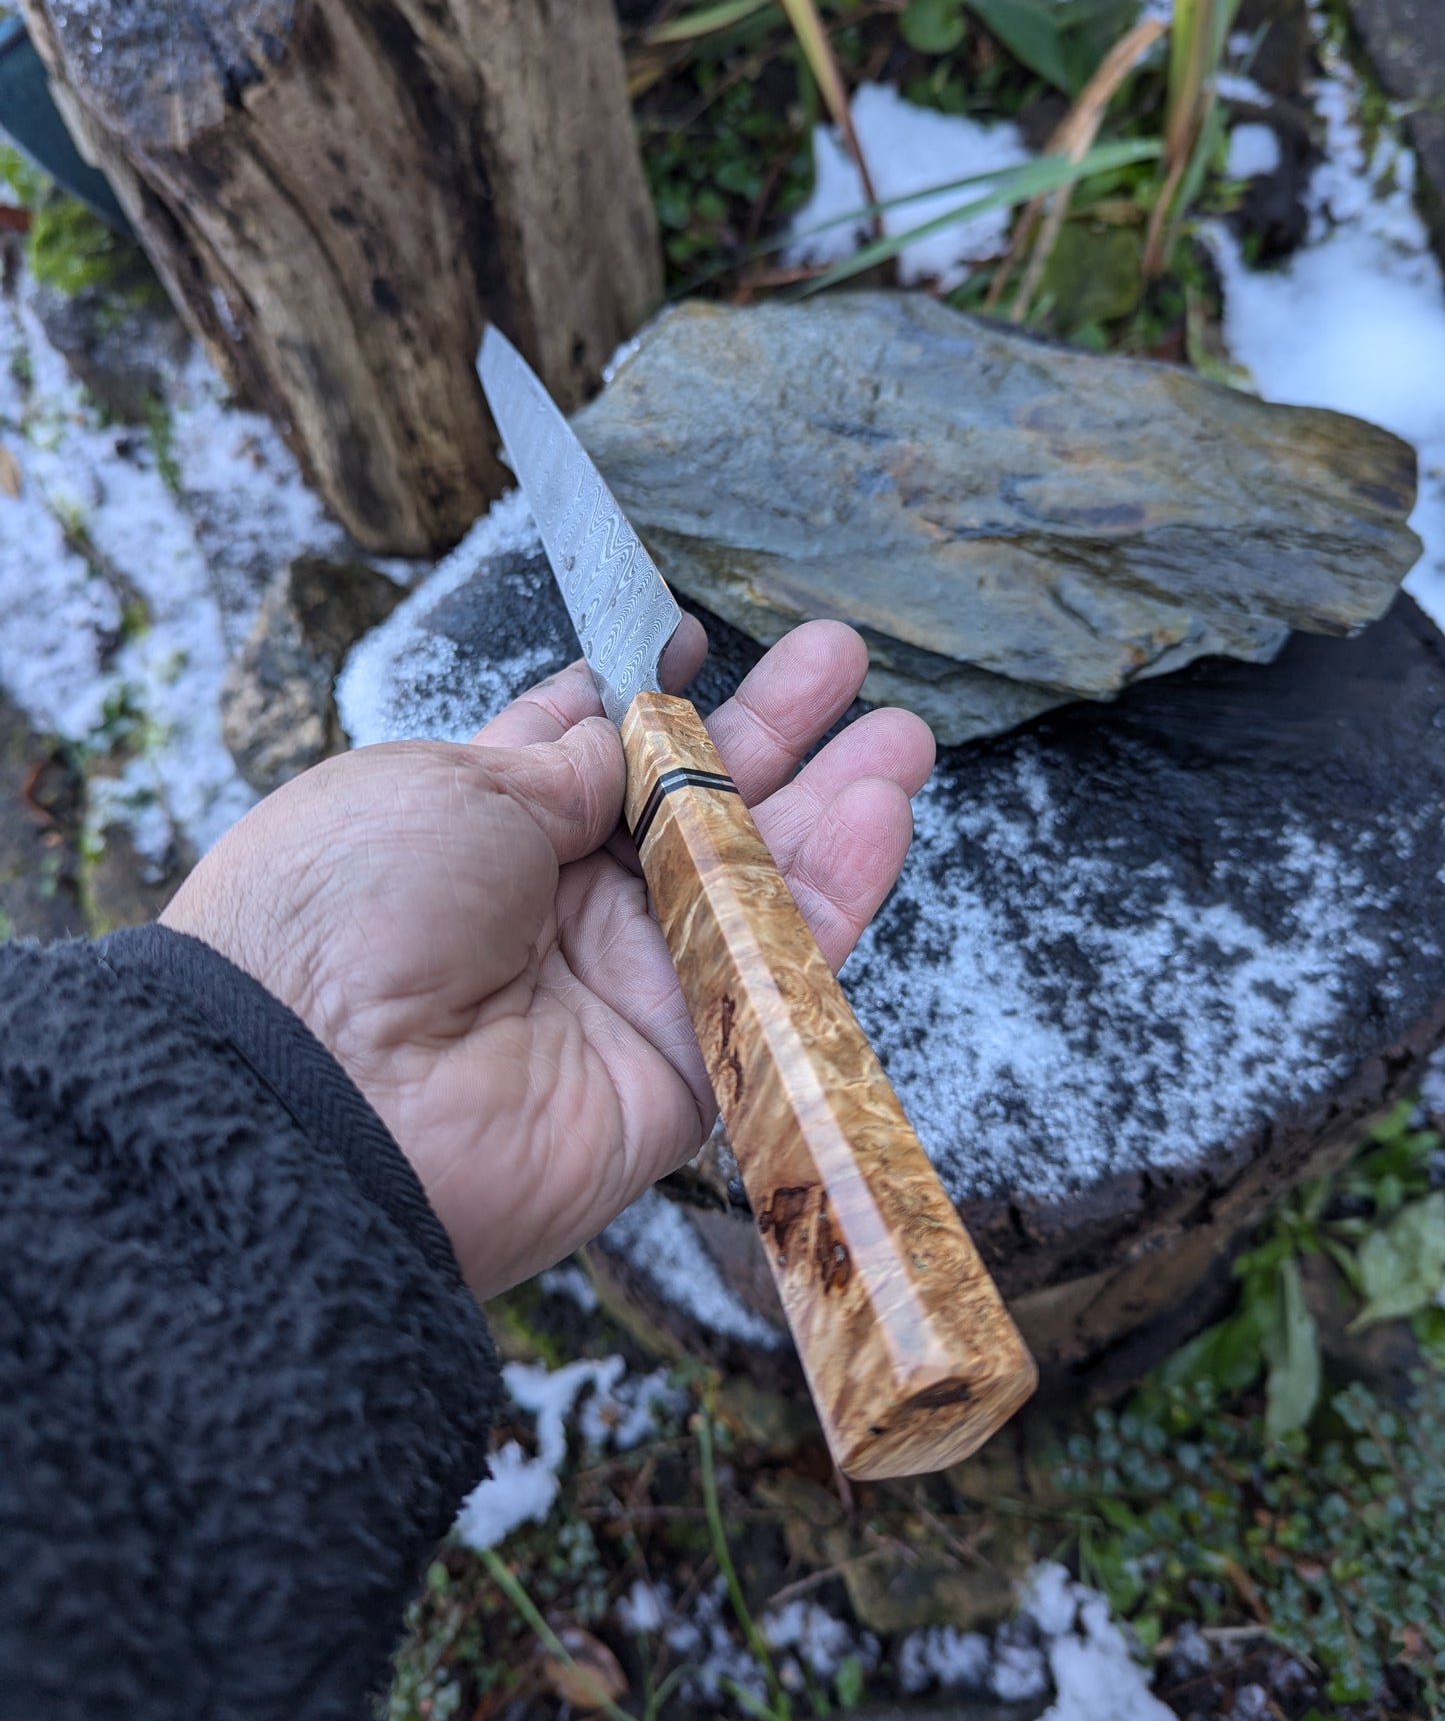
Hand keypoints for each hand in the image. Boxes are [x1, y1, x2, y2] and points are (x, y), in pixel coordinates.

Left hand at [161, 621, 933, 1298]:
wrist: (319, 1087)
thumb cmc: (348, 904)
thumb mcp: (457, 784)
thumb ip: (569, 759)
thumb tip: (633, 724)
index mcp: (482, 829)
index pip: (588, 751)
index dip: (646, 691)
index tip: (693, 633)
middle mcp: (557, 908)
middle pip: (690, 809)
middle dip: (769, 732)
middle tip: (839, 659)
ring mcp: (623, 987)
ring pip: (749, 887)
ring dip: (830, 808)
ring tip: (899, 734)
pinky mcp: (681, 1070)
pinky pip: (771, 976)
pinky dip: (834, 899)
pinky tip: (881, 813)